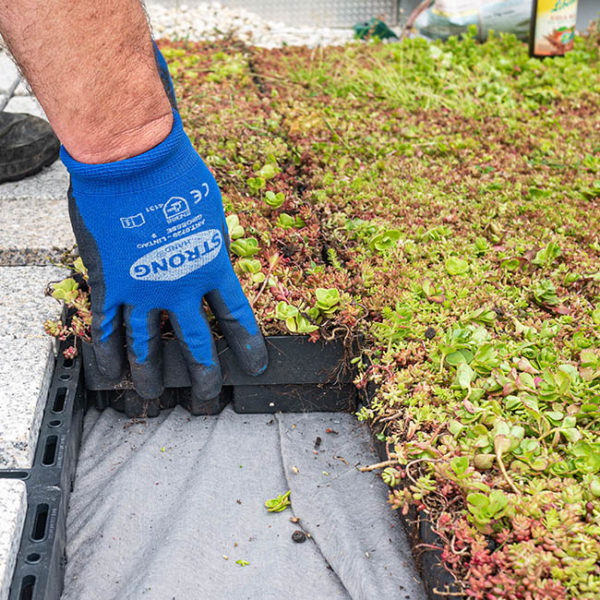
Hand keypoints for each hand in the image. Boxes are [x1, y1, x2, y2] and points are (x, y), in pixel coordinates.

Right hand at [61, 111, 267, 407]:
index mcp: (213, 266)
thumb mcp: (210, 207)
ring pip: (148, 347)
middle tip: (208, 400)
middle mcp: (181, 287)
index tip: (256, 366)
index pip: (238, 318)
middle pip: (196, 345)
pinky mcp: (109, 282)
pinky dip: (106, 354)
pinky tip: (110, 377)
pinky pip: (106, 328)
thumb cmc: (176, 172)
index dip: (248, 346)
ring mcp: (143, 288)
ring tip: (152, 400)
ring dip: (151, 377)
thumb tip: (206, 247)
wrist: (134, 157)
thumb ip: (208, 237)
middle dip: (204, 378)